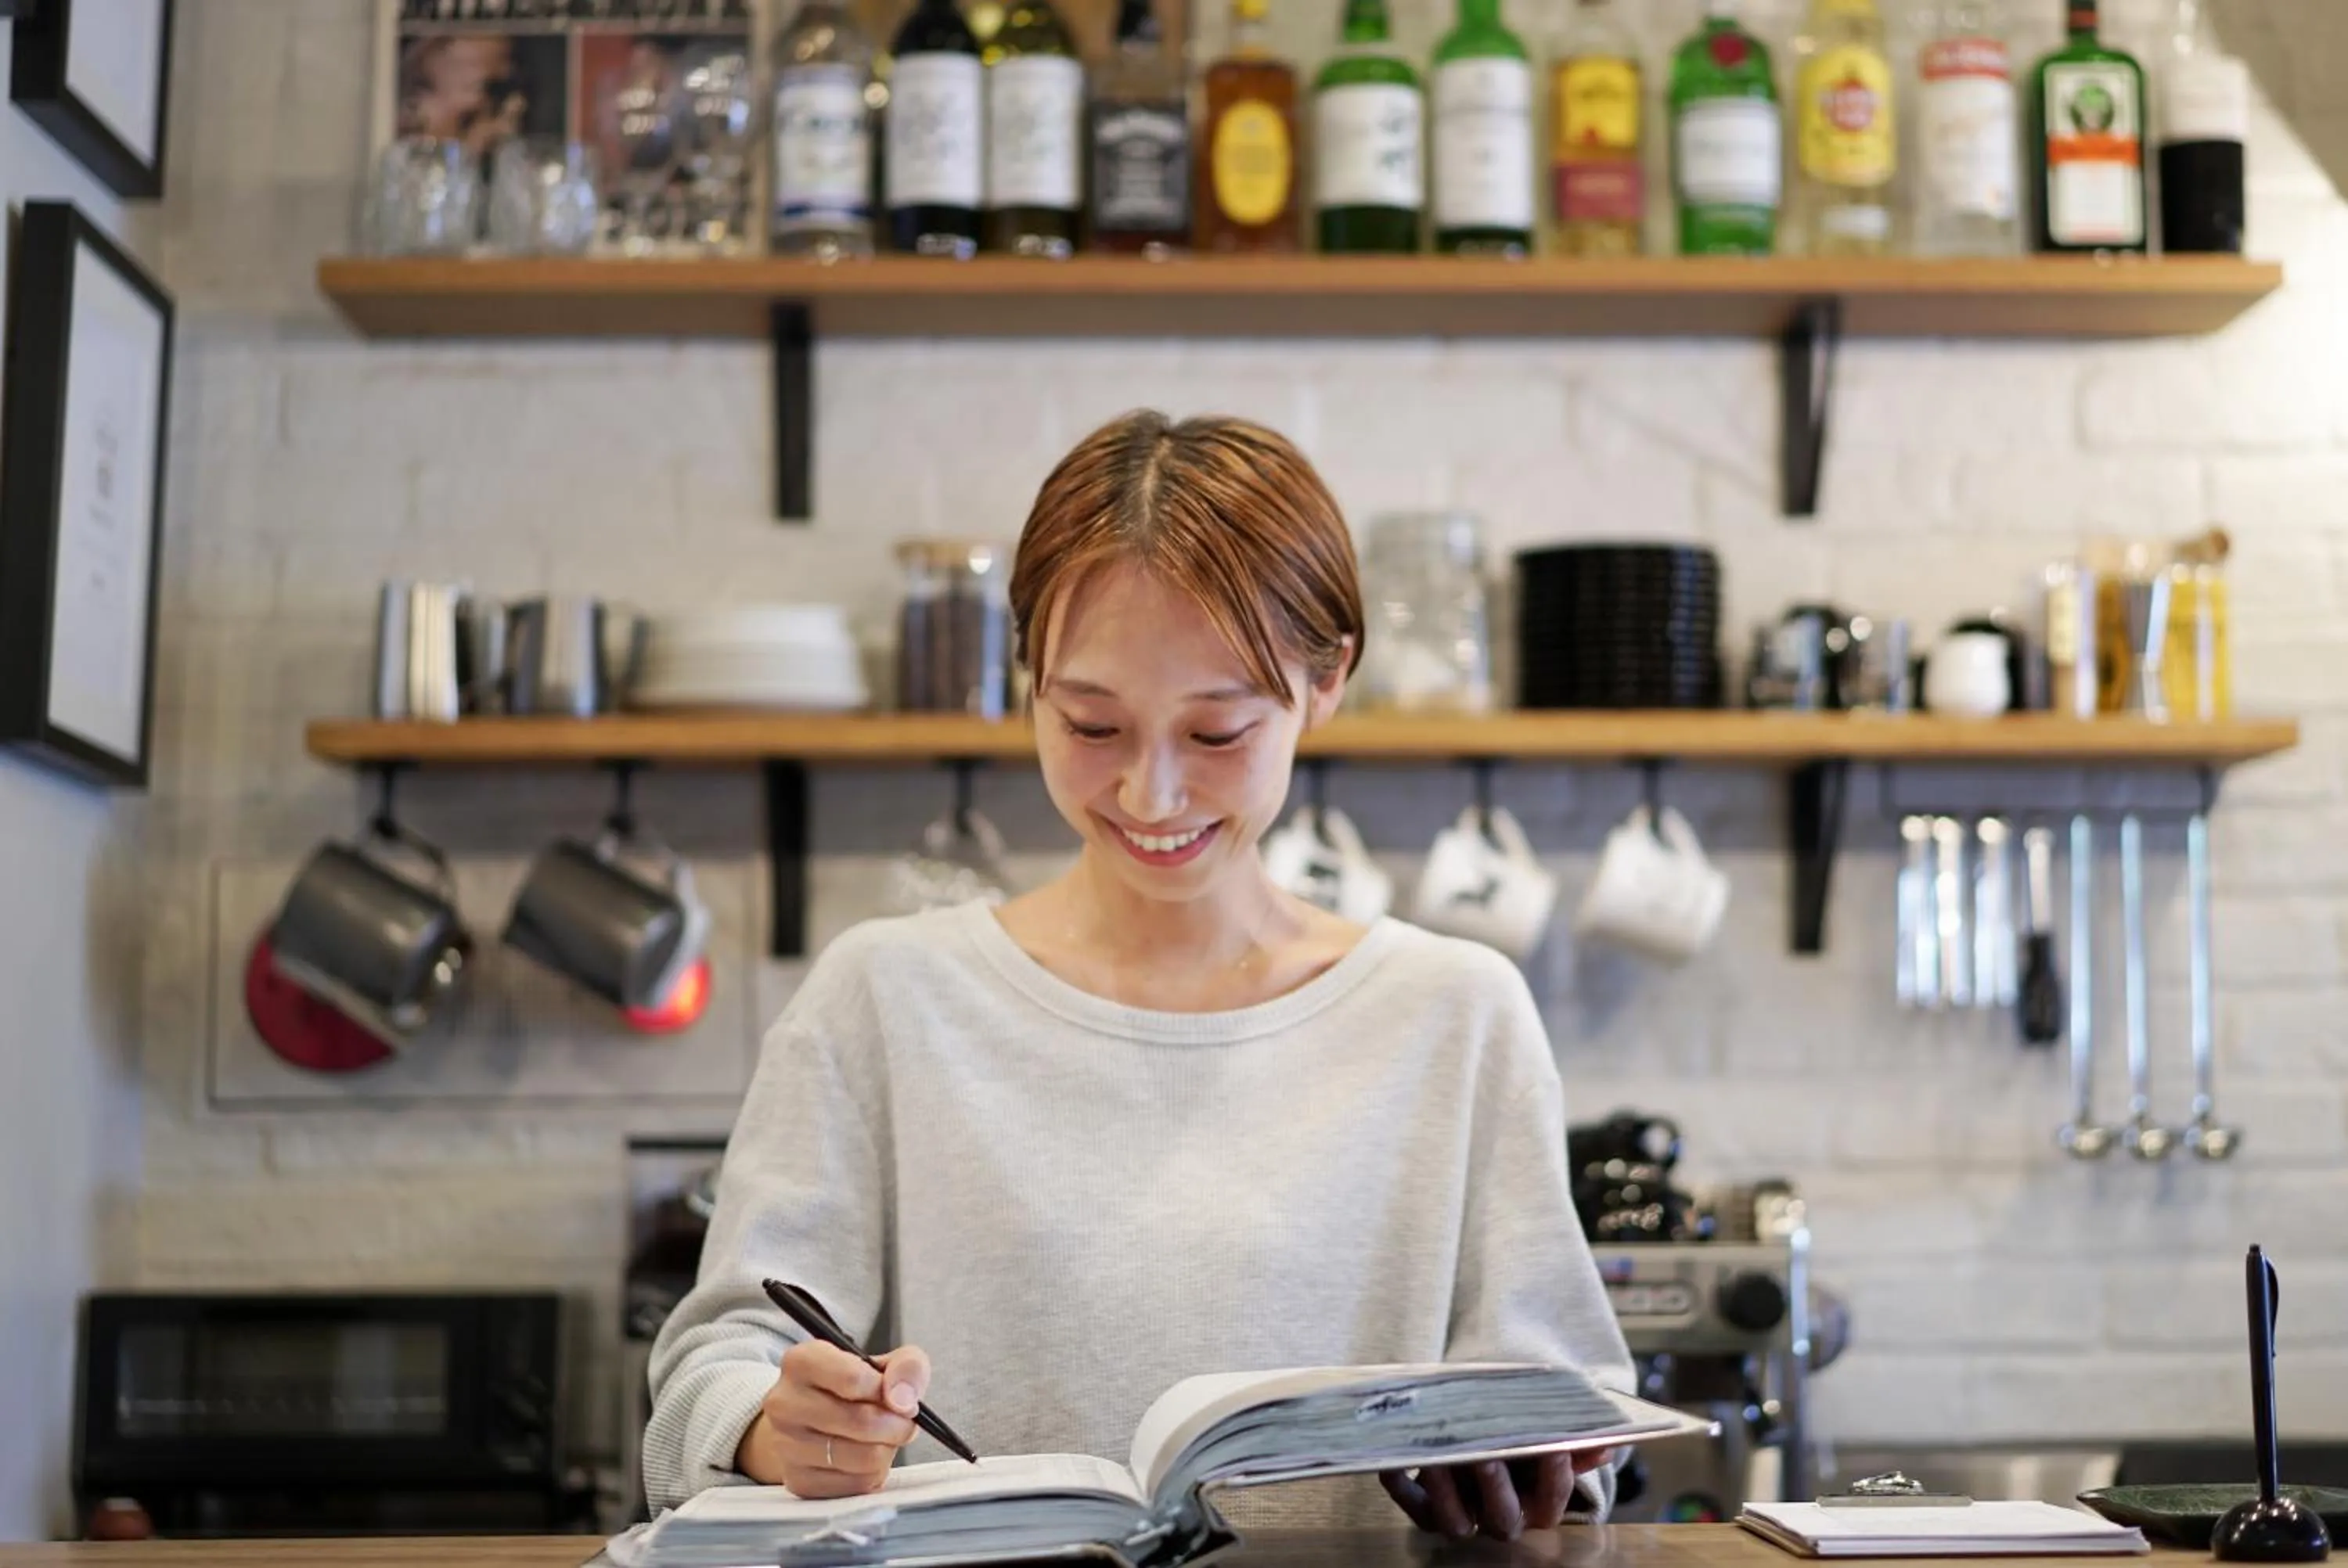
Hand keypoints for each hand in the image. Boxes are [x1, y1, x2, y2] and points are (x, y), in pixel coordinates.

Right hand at [736, 1339, 932, 1497]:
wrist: (812, 1422)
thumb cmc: (850, 1389)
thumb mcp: (883, 1363)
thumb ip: (906, 1367)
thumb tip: (904, 1400)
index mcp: (801, 1361)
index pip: (853, 1378)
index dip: (888, 1391)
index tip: (901, 1398)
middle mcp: (784, 1402)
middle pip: (862, 1421)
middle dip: (896, 1425)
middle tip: (902, 1422)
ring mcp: (785, 1445)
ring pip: (864, 1457)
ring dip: (887, 1450)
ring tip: (882, 1438)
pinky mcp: (798, 1481)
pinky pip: (857, 1485)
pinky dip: (873, 1474)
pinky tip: (865, 1457)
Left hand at [1379, 1448, 1620, 1541]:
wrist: (1479, 1434)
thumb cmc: (1518, 1434)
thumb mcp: (1545, 1432)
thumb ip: (1574, 1438)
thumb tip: (1604, 1441)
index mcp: (1534, 1504)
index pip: (1551, 1504)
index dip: (1555, 1481)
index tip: (1553, 1449)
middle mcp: (1499, 1518)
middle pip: (1502, 1521)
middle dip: (1494, 1488)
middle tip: (1484, 1454)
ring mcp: (1461, 1514)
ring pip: (1453, 1522)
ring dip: (1444, 1492)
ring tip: (1436, 1458)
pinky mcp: (1425, 1509)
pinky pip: (1410, 1508)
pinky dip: (1399, 1487)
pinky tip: (1393, 1463)